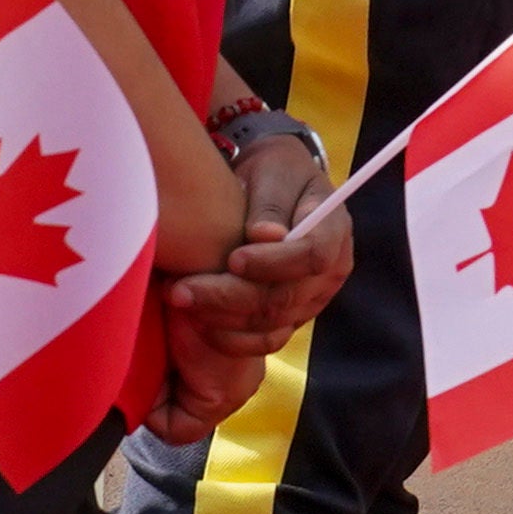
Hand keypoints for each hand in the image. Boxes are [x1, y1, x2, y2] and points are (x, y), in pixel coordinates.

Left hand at [157, 129, 349, 438]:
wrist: (275, 187)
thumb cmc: (275, 173)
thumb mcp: (274, 171)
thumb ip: (270, 203)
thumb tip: (266, 235)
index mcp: (335, 231)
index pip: (313, 256)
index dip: (274, 263)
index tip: (232, 258)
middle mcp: (330, 273)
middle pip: (286, 298)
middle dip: (229, 297)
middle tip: (180, 288)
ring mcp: (311, 300)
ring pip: (270, 324)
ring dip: (221, 318)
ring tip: (178, 299)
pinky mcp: (289, 318)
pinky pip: (263, 341)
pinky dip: (229, 338)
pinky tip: (195, 321)